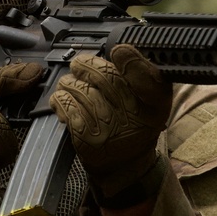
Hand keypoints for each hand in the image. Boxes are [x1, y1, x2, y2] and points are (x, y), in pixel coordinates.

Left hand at [49, 45, 172, 202]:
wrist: (123, 166)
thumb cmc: (134, 126)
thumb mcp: (151, 103)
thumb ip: (141, 76)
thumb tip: (119, 49)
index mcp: (155, 103)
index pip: (148, 77)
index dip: (131, 60)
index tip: (118, 51)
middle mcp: (135, 116)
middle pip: (106, 77)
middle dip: (86, 65)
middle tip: (79, 64)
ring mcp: (110, 127)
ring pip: (81, 89)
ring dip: (69, 83)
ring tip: (69, 83)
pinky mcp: (87, 137)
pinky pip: (68, 107)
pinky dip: (60, 99)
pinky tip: (62, 99)